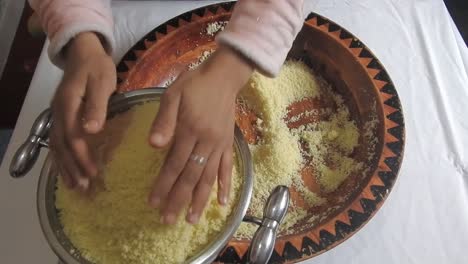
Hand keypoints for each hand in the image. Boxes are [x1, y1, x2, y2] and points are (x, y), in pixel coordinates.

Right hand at [50, 32, 115, 189]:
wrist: (83, 52)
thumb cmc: (97, 67)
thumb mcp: (102, 82)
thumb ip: (98, 106)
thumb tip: (92, 130)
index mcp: (68, 105)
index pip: (72, 137)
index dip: (81, 157)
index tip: (93, 173)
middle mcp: (58, 113)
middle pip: (61, 146)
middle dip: (72, 168)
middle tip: (83, 187)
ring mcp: (57, 115)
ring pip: (56, 146)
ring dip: (64, 167)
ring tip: (74, 186)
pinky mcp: (61, 116)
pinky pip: (57, 141)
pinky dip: (60, 158)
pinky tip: (66, 170)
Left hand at [148, 46, 252, 223]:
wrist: (223, 76)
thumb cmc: (194, 85)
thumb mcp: (173, 95)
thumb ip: (164, 121)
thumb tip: (153, 146)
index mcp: (190, 130)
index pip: (174, 164)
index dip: (163, 185)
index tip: (153, 203)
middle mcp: (206, 142)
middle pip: (191, 176)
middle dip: (178, 200)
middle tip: (167, 221)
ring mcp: (220, 145)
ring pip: (209, 177)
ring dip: (200, 200)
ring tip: (192, 220)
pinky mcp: (229, 144)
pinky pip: (228, 168)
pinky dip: (225, 185)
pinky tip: (222, 202)